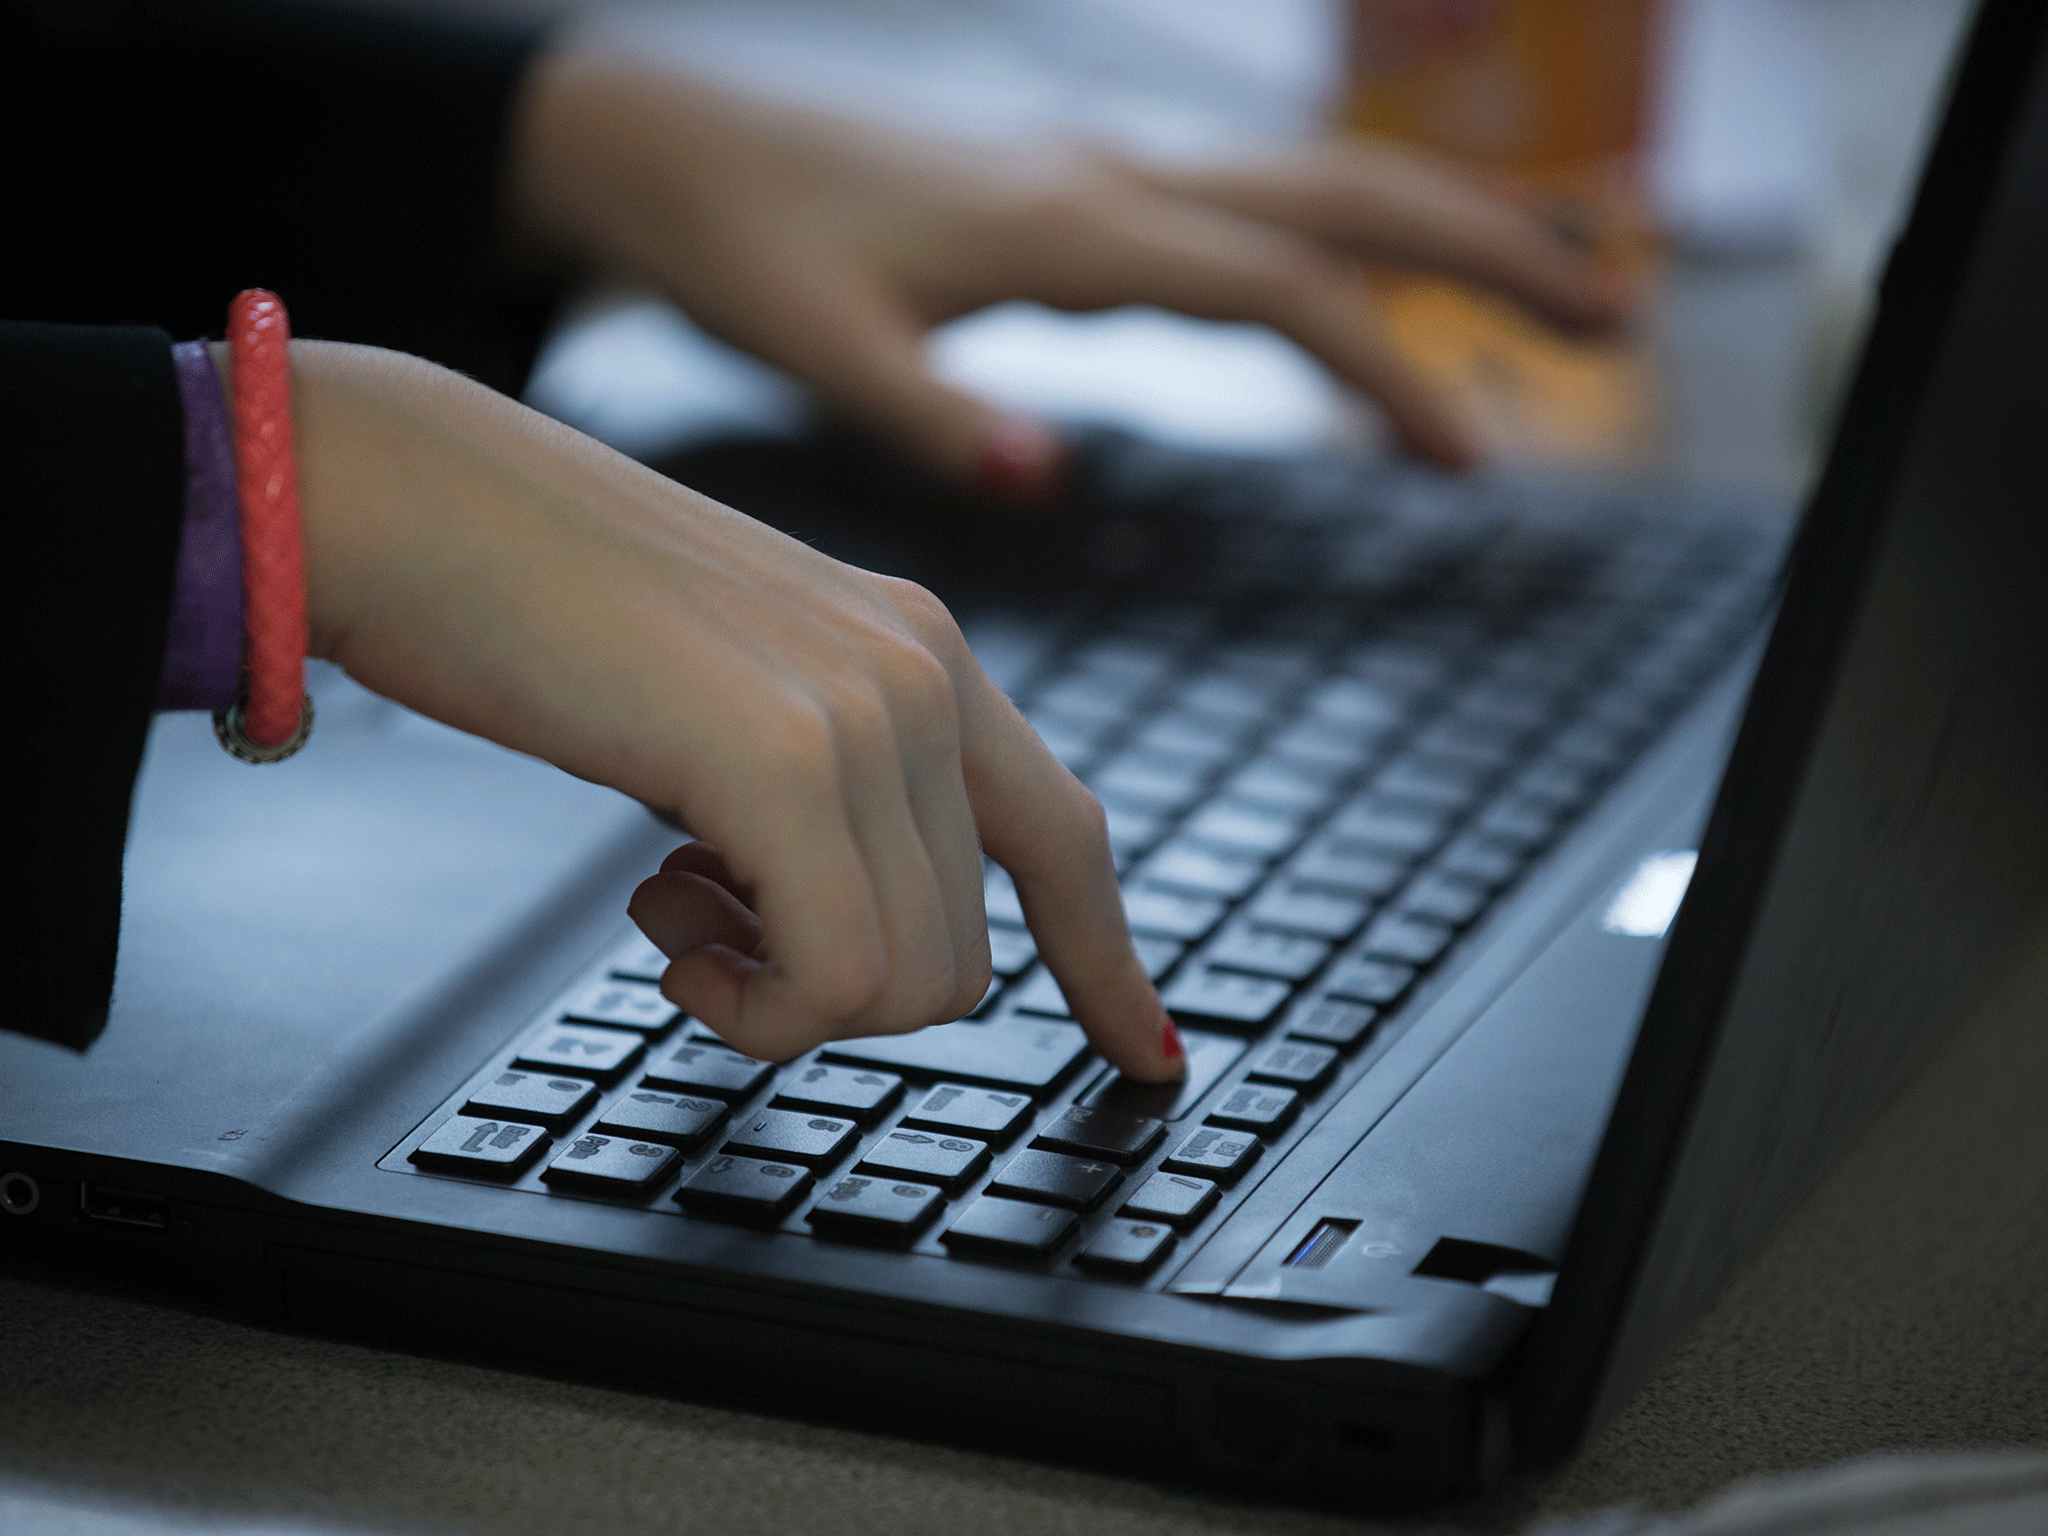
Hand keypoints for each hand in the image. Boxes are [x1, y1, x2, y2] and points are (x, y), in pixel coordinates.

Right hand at [280, 340, 1182, 1078]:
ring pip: (906, 984)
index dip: (1109, 963)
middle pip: (964, 954)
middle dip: (837, 988)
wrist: (412, 493)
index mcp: (920, 648)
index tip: (1149, 1053)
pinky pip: (834, 982)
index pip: (1068, 836)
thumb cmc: (535, 594)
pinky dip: (752, 1010)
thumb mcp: (732, 688)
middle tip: (706, 922)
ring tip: (670, 905)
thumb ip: (820, 781)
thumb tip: (838, 922)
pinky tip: (668, 935)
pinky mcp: (784, 760)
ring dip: (781, 996)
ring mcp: (865, 713)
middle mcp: (920, 674)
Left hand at [509, 52, 1624, 488]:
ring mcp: (1105, 172)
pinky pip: (1250, 202)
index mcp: (1066, 227)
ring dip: (1442, 227)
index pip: (1278, 292)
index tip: (1470, 459)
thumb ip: (929, 415)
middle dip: (1489, 251)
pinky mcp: (1083, 189)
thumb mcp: (816, 344)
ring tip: (1560, 287)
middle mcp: (1110, 179)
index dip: (1388, 371)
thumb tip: (1045, 480)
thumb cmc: (740, 245)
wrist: (669, 142)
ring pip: (1313, 182)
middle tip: (1617, 315)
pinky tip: (1384, 280)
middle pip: (1343, 197)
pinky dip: (1345, 237)